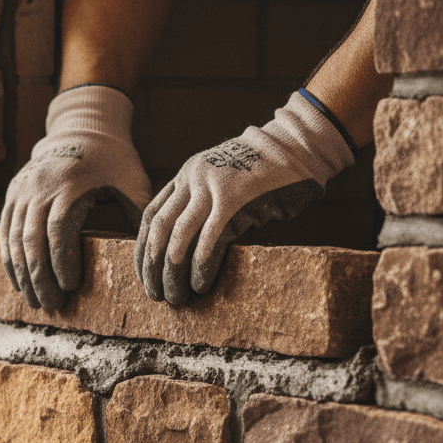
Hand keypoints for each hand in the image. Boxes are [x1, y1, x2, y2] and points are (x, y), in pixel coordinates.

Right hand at [0, 85, 150, 309]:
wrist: (82, 124)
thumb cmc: (113, 158)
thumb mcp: (132, 178)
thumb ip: (138, 212)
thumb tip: (150, 253)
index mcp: (71, 184)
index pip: (59, 230)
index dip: (62, 261)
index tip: (72, 285)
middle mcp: (40, 187)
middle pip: (32, 240)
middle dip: (40, 277)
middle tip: (52, 304)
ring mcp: (22, 190)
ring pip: (14, 239)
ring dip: (23, 274)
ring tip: (35, 301)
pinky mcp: (12, 193)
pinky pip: (4, 232)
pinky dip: (9, 260)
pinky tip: (17, 283)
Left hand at [135, 90, 355, 305]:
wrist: (299, 146)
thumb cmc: (265, 174)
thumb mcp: (223, 182)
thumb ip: (203, 207)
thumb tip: (186, 251)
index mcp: (186, 175)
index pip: (150, 216)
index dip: (143, 250)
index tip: (144, 276)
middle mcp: (193, 179)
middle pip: (159, 230)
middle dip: (153, 267)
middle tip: (155, 295)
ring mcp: (213, 188)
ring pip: (179, 237)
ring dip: (173, 272)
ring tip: (176, 297)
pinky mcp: (235, 200)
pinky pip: (209, 239)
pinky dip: (200, 265)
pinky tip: (199, 284)